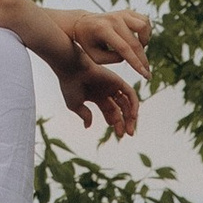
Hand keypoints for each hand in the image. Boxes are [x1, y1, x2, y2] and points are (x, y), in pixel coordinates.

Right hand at [51, 10, 150, 142]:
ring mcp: (112, 85)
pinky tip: (132, 116)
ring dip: (130, 117)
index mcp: (96, 96)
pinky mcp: (117, 80)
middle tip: (124, 135)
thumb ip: (84, 115)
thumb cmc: (70, 85)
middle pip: (119, 108)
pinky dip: (133, 105)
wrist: (71, 68)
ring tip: (129, 130)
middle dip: (122, 122)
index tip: (118, 134)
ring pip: (126, 103)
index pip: (109, 111)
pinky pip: (130, 94)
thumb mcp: (75, 105)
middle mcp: (106, 90)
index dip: (114, 122)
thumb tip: (88, 126)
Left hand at [64, 8, 152, 79]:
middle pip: (135, 42)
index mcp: (102, 29)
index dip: (136, 63)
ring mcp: (121, 13)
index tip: (145, 75)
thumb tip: (130, 56)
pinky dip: (146, 32)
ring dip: (144, 41)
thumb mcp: (95, 56)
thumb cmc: (88, 43)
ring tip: (136, 49)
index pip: (124, 48)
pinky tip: (139, 40)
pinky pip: (145, 20)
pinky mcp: (127, 12)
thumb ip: (112, 58)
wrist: (83, 23)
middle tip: (147, 72)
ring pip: (143, 27)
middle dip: (143, 60)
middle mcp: (113, 19)